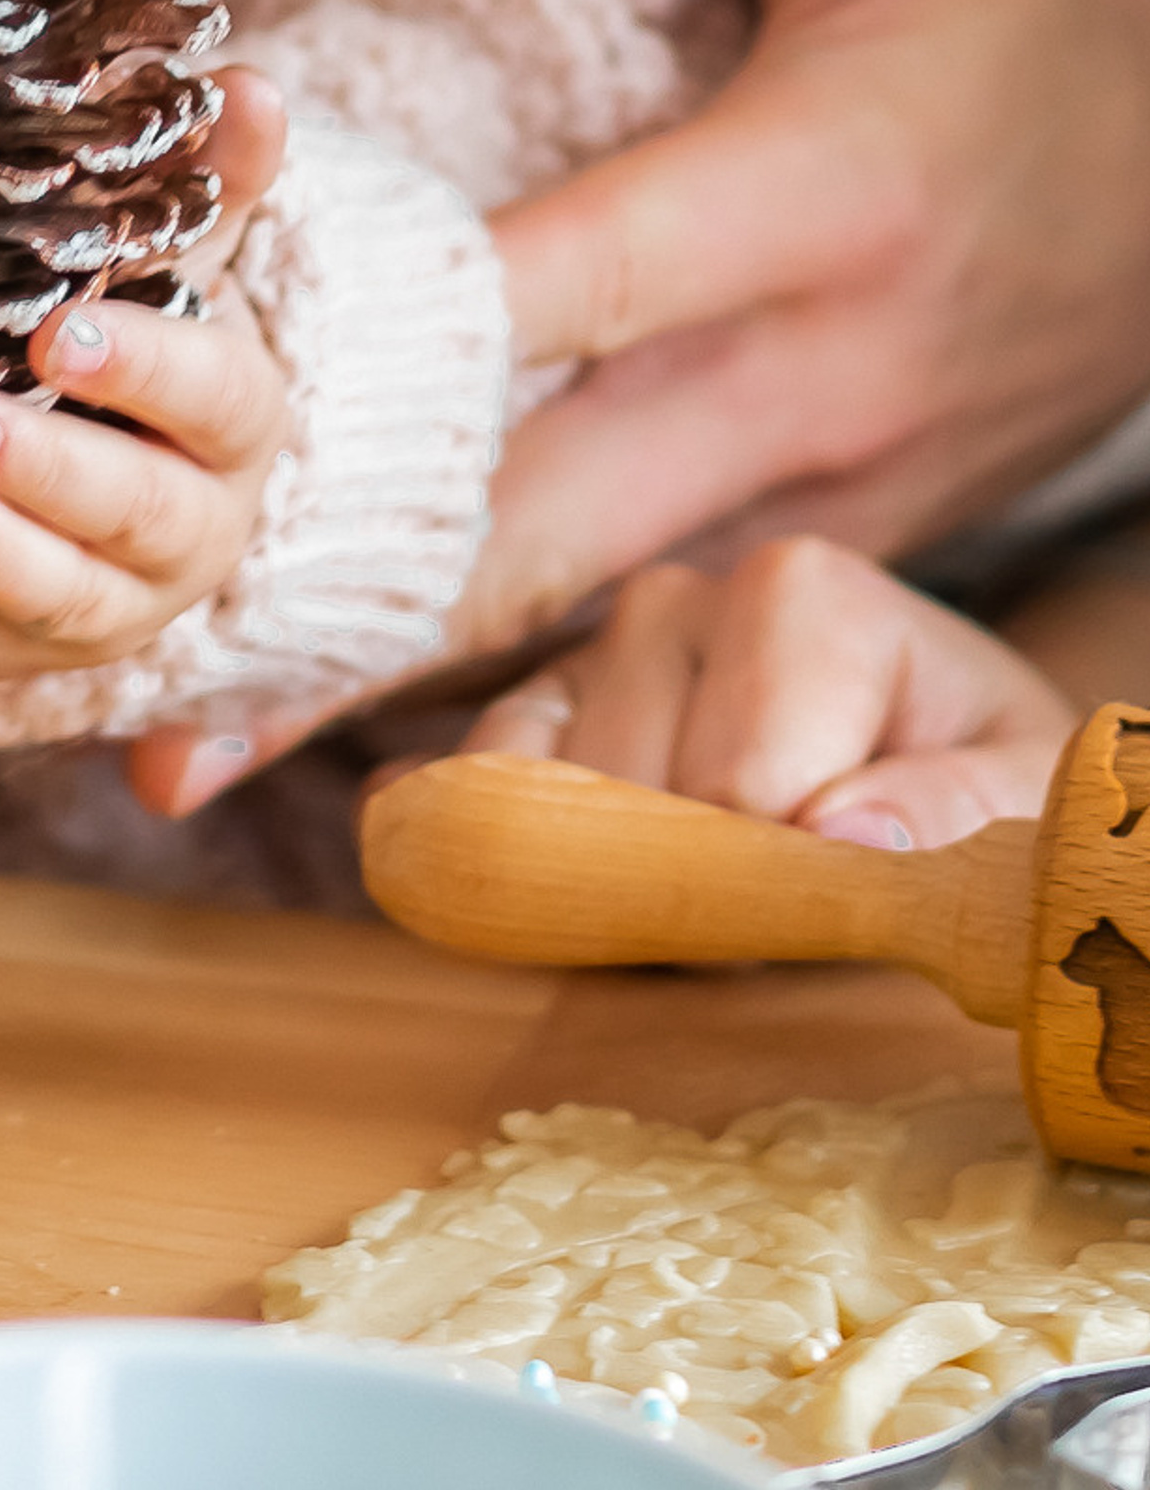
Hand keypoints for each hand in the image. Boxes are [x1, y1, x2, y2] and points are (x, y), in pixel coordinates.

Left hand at [0, 70, 289, 675]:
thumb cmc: (130, 343)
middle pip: (134, 509)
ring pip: (62, 593)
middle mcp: (194, 528)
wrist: (120, 484)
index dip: (142, 368)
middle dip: (45, 468)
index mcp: (235, 421)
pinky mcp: (29, 655)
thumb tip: (250, 84)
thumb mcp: (177, 266)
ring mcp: (116, 607)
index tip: (59, 333)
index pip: (213, 395)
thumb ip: (211, 186)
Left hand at [135, 0, 1149, 814]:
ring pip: (564, 612)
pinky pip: (621, 637)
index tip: (208, 357)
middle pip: (535, 510)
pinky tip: (329, 744)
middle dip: (339, 591)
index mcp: (815, 204)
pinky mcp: (794, 554)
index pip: (575, 274)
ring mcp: (801, 499)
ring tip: (169, 747)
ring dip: (374, 684)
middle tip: (138, 661)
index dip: (395, 326)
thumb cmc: (1040, 22)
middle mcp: (797, 384)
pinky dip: (488, 689)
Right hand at [449, 537, 1077, 849]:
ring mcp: (587, 649)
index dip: (788, 878)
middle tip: (780, 914)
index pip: (742, 783)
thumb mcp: (1021, 792)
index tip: (840, 897)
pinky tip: (561, 881)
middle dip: (706, 884)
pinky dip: (508, 844)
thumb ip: (958, 805)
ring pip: (556, 808)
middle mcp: (670, 597)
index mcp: (798, 588)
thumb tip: (841, 833)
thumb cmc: (971, 771)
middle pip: (645, 802)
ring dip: (627, 882)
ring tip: (717, 882)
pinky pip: (481, 784)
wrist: (910, 754)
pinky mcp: (530, 704)